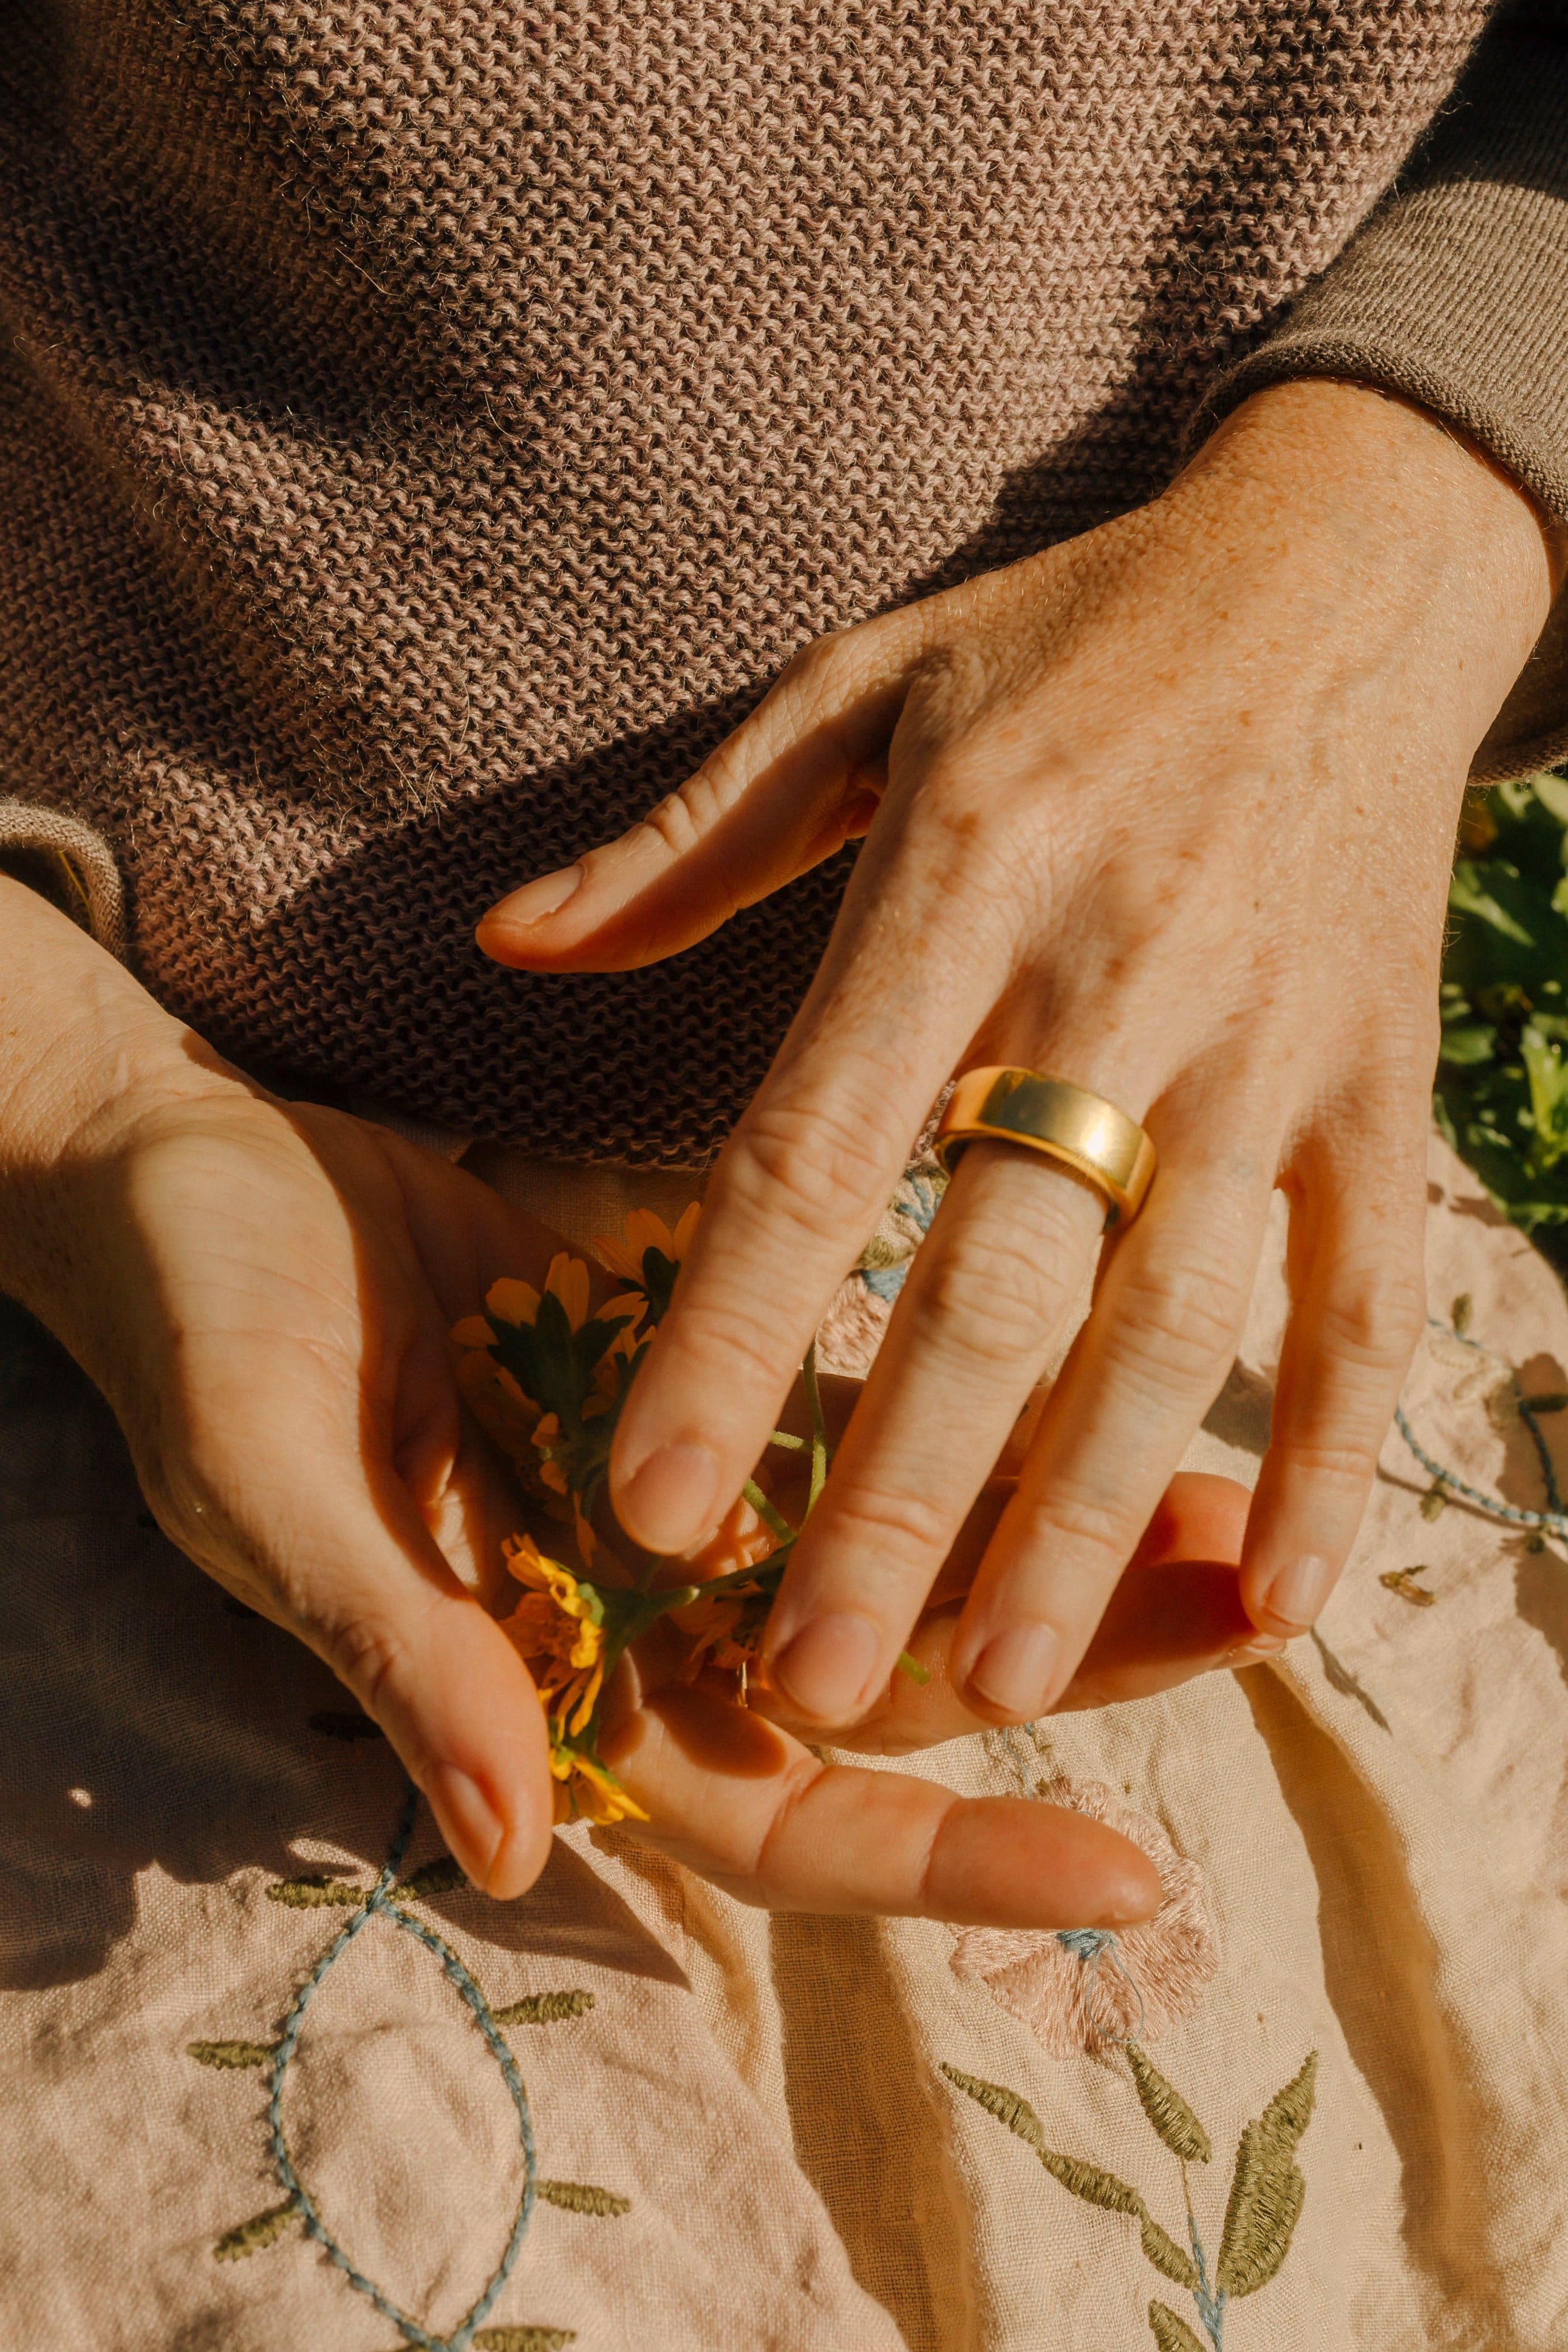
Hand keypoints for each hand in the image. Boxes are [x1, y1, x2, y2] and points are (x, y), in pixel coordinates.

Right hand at [0, 883, 1250, 1926]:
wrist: (185, 1172)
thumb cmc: (193, 1334)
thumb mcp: (268, 1488)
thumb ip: (397, 1652)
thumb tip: (509, 1848)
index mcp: (549, 1686)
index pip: (776, 1818)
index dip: (943, 1860)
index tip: (1122, 1871)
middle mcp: (645, 1607)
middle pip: (897, 1688)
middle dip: (1076, 1672)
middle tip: (1254, 1624)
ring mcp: (687, 1484)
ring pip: (908, 1543)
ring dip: (1065, 1530)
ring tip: (1235, 1509)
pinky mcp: (707, 1356)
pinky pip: (870, 1400)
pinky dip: (980, 1400)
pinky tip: (1111, 1367)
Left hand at [479, 378, 1559, 1732]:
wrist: (1345, 572)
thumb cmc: (1069, 640)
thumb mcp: (862, 689)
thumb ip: (684, 840)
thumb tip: (505, 945)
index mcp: (962, 880)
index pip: (817, 1152)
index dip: (726, 1341)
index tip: (649, 1507)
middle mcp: (1118, 979)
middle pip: (998, 1279)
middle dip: (901, 1492)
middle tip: (812, 1677)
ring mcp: (1268, 1046)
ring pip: (1175, 1321)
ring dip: (1090, 1519)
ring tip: (1001, 1686)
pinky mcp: (1380, 1084)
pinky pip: (1364, 1291)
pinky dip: (1334, 1449)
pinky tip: (1276, 1599)